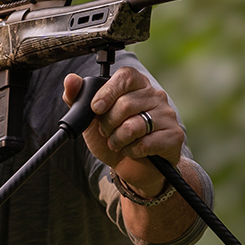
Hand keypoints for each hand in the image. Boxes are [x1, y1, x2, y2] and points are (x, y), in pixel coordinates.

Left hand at [63, 66, 184, 193]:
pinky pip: (145, 143)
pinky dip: (132, 151)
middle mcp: (155, 96)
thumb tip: (70, 80)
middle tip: (107, 132)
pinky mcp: (173, 135)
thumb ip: (78, 99)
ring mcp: (167, 115)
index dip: (108, 92)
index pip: (126, 76)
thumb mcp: (91, 120)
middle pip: (126, 104)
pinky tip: (133, 151)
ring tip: (118, 143)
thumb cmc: (114, 139)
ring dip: (118, 140)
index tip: (96, 108)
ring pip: (134, 125)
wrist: (133, 167)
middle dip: (108, 124)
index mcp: (137, 85)